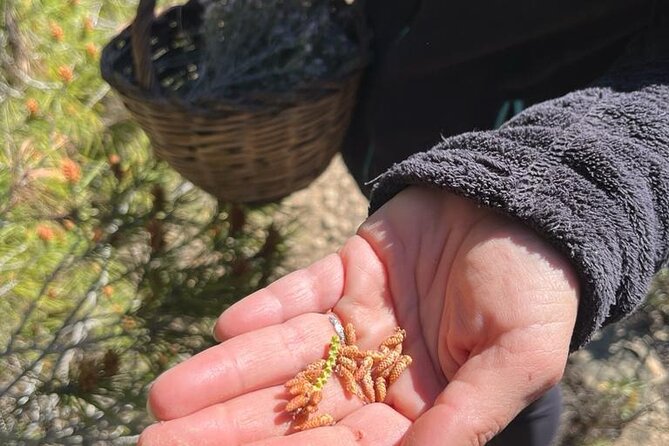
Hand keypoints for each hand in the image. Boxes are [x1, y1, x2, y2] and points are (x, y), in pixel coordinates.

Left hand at [139, 187, 578, 445]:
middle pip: (297, 410)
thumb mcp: (520, 356)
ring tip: (166, 394)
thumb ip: (468, 414)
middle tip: (159, 442)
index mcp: (419, 407)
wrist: (525, 204)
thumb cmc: (536, 285)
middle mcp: (378, 372)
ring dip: (227, 373)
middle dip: (231, 428)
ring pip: (284, 355)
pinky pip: (300, 293)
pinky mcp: (345, 271)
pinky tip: (227, 325)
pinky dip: (265, 309)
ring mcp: (358, 321)